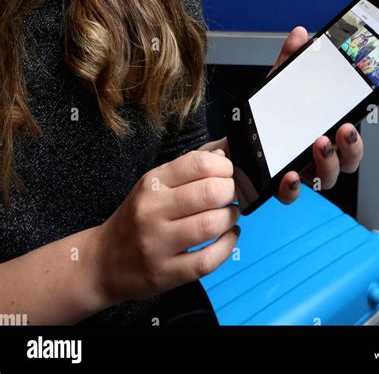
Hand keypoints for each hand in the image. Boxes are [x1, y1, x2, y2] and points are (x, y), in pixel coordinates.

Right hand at [92, 150, 239, 305]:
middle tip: (230, 195)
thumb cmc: (136, 217)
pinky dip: (227, 246)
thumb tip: (227, 150)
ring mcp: (157, 244)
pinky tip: (228, 238)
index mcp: (152, 183)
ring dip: (231, 218)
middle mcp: (152, 211)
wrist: (103, 261)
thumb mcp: (155, 184)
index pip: (198, 163)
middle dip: (230, 191)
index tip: (228, 172)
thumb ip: (191, 165)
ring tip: (229, 216)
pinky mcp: (165, 273)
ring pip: (211, 225)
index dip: (224, 166)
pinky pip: (207, 260)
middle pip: (209, 192)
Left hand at [267, 26, 363, 202]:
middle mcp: (316, 156)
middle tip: (343, 131)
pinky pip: (290, 194)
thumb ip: (289, 62)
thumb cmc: (264, 117)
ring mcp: (299, 171)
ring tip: (319, 144)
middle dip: (351, 149)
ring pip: (325, 179)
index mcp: (323, 132)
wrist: (232, 140)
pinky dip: (292, 188)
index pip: (350, 140)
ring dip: (328, 164)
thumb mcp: (276, 86)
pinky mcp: (276, 184)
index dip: (357, 136)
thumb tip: (300, 35)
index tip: (353, 120)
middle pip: (347, 163)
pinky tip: (289, 175)